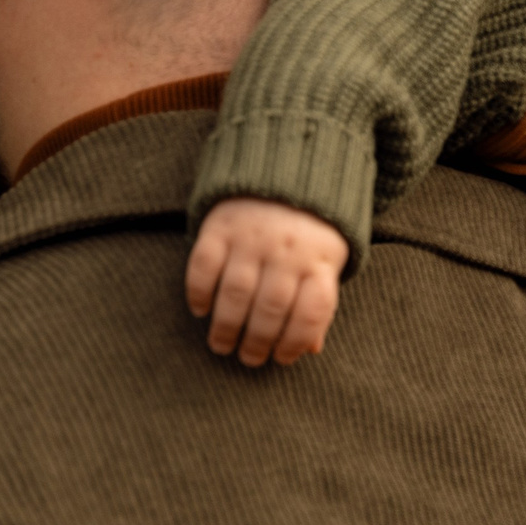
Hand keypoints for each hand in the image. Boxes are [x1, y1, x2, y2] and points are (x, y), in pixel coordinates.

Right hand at [185, 198, 349, 365]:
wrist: (286, 165)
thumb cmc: (308, 228)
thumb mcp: (326, 260)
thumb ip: (318, 301)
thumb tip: (310, 349)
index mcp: (320, 260)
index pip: (311, 312)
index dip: (295, 342)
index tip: (280, 360)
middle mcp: (287, 250)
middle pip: (271, 308)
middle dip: (257, 342)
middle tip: (247, 359)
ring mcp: (253, 237)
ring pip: (236, 292)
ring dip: (226, 326)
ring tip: (221, 345)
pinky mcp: (221, 225)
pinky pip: (204, 265)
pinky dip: (199, 292)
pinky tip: (200, 310)